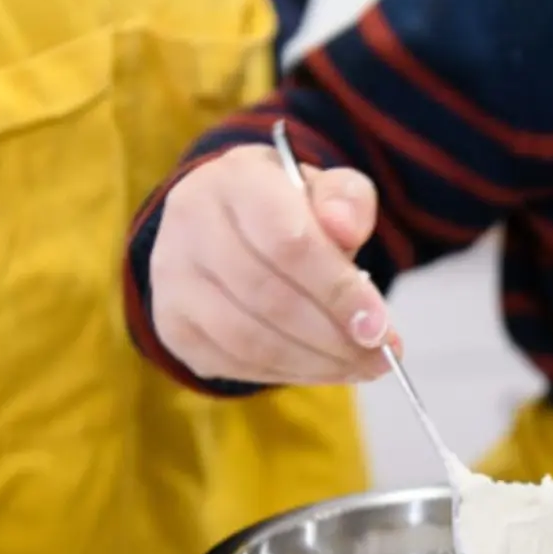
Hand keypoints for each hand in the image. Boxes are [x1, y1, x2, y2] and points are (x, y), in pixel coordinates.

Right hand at [149, 144, 399, 384]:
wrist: (231, 225)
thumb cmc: (289, 209)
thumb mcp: (327, 190)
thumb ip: (346, 201)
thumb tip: (346, 229)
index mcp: (234, 180)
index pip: (288, 242)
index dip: (338, 291)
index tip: (380, 326)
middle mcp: (190, 224)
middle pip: (268, 297)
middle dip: (334, 337)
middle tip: (380, 356)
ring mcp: (172, 277)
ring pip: (248, 339)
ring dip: (314, 363)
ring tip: (360, 366)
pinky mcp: (173, 324)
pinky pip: (234, 363)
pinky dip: (288, 373)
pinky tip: (325, 368)